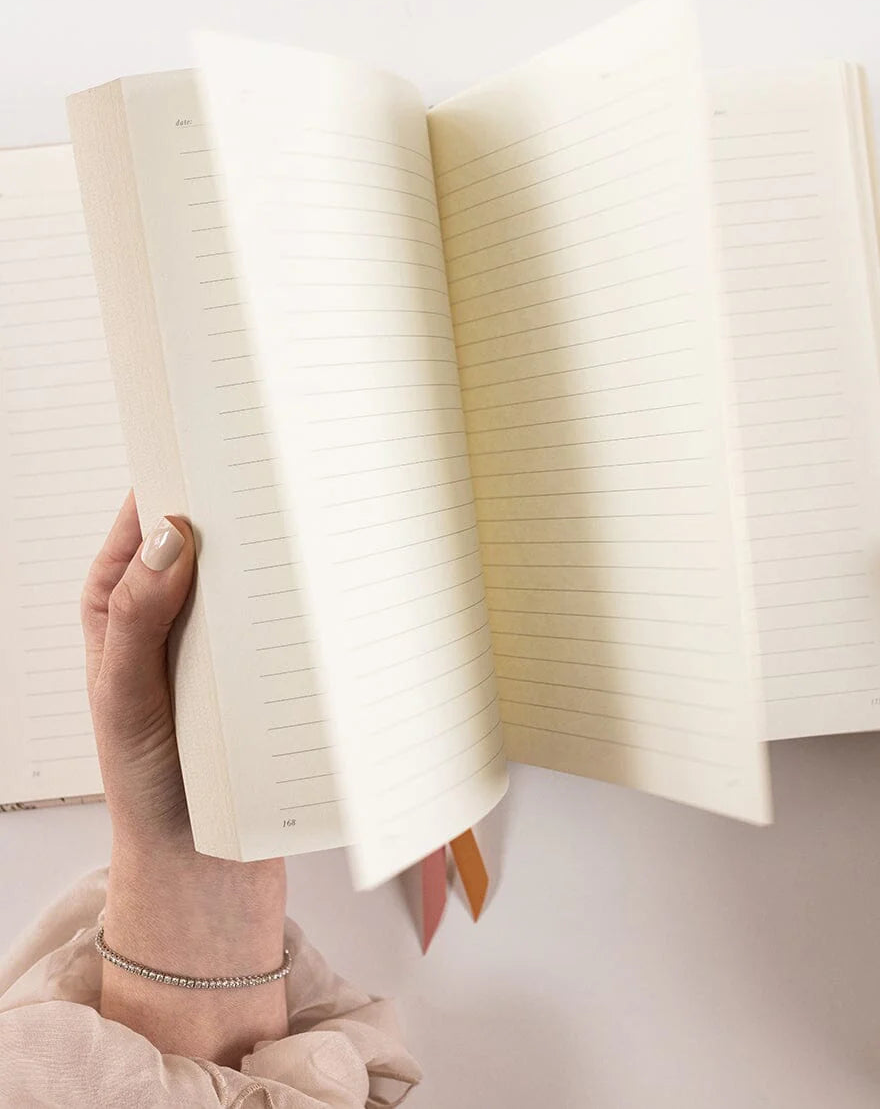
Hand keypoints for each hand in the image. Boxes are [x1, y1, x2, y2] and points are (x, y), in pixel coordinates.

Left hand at [82, 491, 287, 1065]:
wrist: (202, 863)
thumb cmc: (145, 780)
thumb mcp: (123, 696)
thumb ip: (138, 616)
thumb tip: (168, 534)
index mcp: (120, 597)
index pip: (145, 515)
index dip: (178, 476)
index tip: (219, 443)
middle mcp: (172, 605)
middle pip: (209, 534)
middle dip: (243, 507)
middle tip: (285, 473)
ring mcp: (221, 633)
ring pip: (252, 571)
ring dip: (280, 552)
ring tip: (317, 521)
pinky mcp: (263, 663)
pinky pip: (282, 615)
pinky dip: (303, 598)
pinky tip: (332, 584)